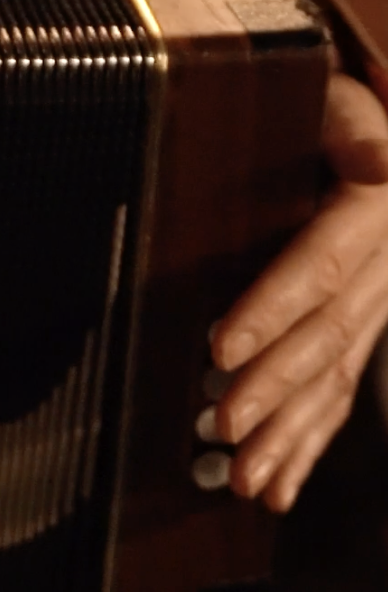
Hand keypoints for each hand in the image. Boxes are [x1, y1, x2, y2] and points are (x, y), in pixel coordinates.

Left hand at [212, 68, 387, 511]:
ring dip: (291, 435)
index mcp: (374, 209)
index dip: (272, 308)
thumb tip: (382, 162)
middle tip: (221, 423)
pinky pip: (343, 396)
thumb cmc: (331, 110)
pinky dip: (309, 446)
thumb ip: (354, 128)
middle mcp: (385, 266)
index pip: (319, 266)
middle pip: (328, 335)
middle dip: (273, 385)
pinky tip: (279, 488)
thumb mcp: (337, 103)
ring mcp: (380, 306)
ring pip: (337, 379)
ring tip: (247, 479)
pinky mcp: (367, 333)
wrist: (376, 139)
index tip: (220, 345)